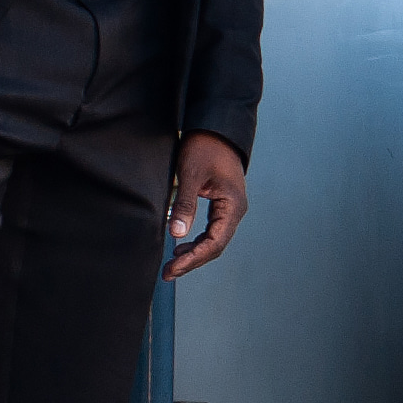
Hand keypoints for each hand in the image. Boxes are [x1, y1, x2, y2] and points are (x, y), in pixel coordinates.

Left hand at [165, 132, 247, 278]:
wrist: (216, 129)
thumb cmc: (205, 148)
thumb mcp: (191, 175)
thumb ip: (185, 205)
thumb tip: (176, 234)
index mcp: (232, 205)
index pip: (215, 242)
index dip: (194, 258)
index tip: (173, 268)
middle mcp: (235, 210)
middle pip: (215, 246)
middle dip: (192, 261)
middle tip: (168, 273)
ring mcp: (229, 208)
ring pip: (213, 240)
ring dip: (194, 254)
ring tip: (172, 264)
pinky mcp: (221, 205)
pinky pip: (211, 230)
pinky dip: (196, 241)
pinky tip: (180, 246)